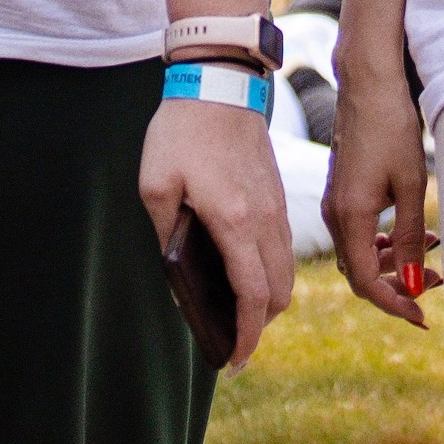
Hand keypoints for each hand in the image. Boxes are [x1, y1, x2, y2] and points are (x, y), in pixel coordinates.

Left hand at [139, 99, 294, 368]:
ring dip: (267, 301)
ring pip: (287, 273)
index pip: (252, 295)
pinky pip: (284, 250)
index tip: (232, 360)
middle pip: (278, 294)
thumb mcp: (156, 185)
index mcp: (235, 220)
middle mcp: (265, 220)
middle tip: (231, 342)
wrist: (220, 83)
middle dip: (258, 326)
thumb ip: (168, 233)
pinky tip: (245, 274)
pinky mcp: (278, 198)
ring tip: (238, 313)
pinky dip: (271, 274)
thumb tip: (179, 273)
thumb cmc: (182, 132)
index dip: (245, 336)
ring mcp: (277, 209)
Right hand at [324, 58, 433, 326]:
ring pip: (360, 254)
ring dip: (392, 264)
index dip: (394, 304)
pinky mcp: (342, 194)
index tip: (422, 317)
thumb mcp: (410, 186)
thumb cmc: (392, 129)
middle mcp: (335, 215)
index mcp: (349, 217)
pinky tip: (410, 234)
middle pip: (360, 273)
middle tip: (437, 283)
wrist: (369, 87)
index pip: (366, 282)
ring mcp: (336, 204)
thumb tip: (413, 284)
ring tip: (432, 254)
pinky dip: (383, 244)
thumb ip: (409, 239)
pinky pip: (358, 234)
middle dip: (397, 286)